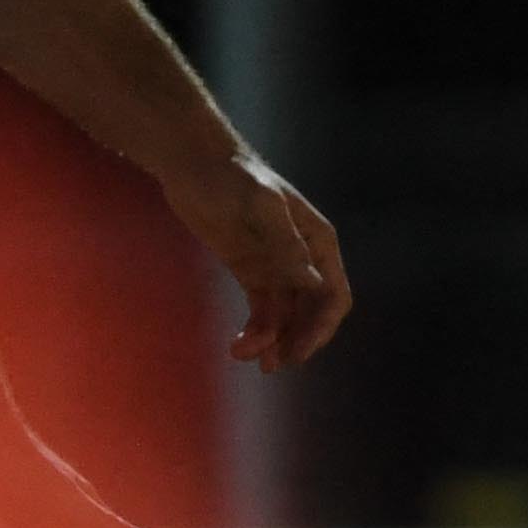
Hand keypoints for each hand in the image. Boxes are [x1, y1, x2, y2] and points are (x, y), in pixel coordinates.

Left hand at [158, 145, 347, 371]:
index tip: (298, 351)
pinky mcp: (249, 268)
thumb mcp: (258, 205)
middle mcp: (303, 257)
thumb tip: (311, 281)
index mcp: (317, 242)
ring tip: (244, 356)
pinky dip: (254, 330)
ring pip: (285, 315)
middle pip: (312, 312)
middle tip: (273, 364)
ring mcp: (275, 265)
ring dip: (271, 340)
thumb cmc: (231, 176)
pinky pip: (261, 308)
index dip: (321, 327)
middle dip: (296, 340)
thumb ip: (284, 244)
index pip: (333, 294)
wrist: (193, 162)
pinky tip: (239, 345)